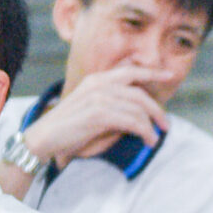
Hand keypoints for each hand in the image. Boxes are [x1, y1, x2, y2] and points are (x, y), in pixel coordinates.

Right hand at [20, 64, 168, 167]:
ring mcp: (98, 98)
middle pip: (139, 92)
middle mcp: (99, 85)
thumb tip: (139, 112)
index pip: (130, 72)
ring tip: (154, 139)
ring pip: (138, 109)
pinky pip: (132, 121)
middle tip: (166, 124)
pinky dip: (144, 132)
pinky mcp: (98, 115)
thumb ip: (113, 104)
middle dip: (157, 109)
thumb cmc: (69, 128)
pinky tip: (147, 140)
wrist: (43, 138)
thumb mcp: (92, 109)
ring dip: (151, 126)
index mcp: (97, 79)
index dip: (152, 73)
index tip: (169, 76)